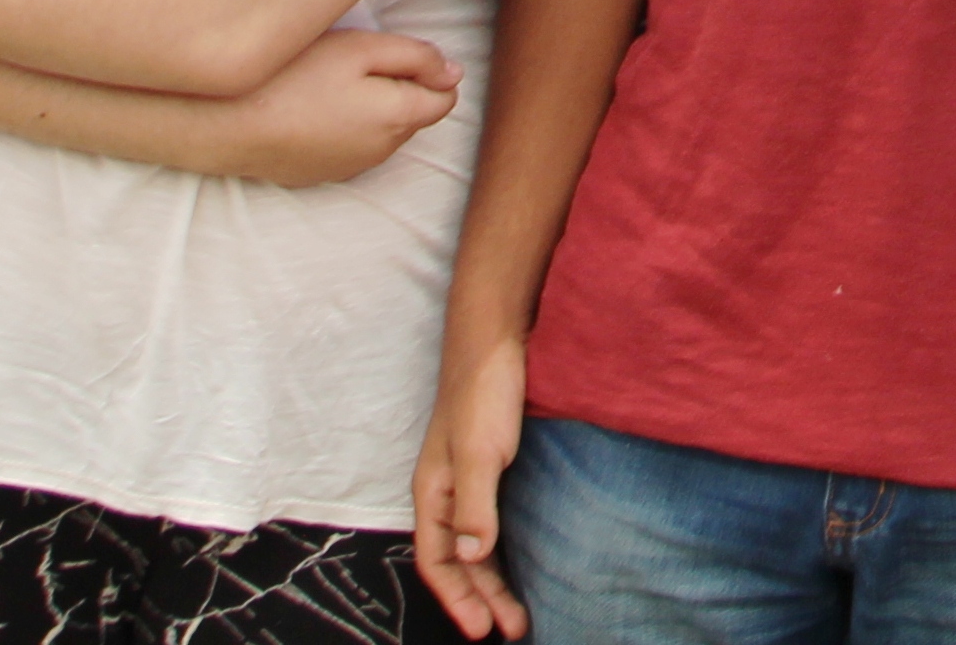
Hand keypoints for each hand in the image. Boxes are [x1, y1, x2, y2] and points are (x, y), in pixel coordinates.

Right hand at [223, 29, 461, 186]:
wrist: (224, 123)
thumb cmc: (293, 76)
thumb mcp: (361, 48)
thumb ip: (418, 58)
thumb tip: (454, 73)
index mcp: (399, 117)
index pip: (444, 98)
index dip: (425, 71)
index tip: (386, 54)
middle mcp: (382, 151)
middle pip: (412, 115)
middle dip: (397, 89)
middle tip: (348, 65)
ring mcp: (350, 167)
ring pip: (380, 132)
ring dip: (368, 109)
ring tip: (323, 85)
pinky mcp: (319, 175)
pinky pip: (347, 147)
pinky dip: (339, 128)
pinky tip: (306, 110)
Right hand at [414, 330, 531, 639]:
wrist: (497, 340)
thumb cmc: (484, 393)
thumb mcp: (479, 452)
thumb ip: (474, 505)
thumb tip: (471, 557)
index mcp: (432, 493)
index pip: (437, 562)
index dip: (458, 599)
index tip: (483, 630)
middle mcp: (445, 493)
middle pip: (457, 561)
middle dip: (480, 598)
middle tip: (511, 629)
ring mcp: (467, 480)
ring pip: (474, 545)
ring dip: (494, 579)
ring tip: (520, 612)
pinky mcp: (491, 466)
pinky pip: (490, 523)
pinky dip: (502, 550)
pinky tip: (523, 560)